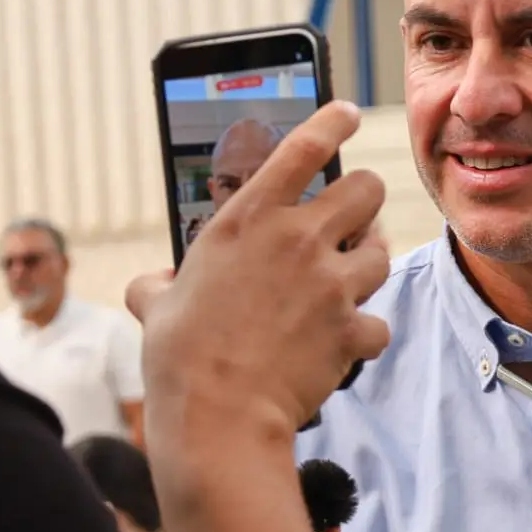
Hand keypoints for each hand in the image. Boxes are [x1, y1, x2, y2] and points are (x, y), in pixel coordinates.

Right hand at [129, 102, 392, 465]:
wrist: (216, 417)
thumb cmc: (178, 358)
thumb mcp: (154, 306)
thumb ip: (158, 283)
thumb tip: (150, 285)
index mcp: (247, 219)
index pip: (303, 146)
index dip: (332, 121)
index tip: (348, 114)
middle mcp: (297, 239)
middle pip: (367, 188)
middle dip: (364, 202)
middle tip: (350, 221)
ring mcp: (330, 283)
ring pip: (382, 251)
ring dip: (367, 266)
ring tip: (345, 283)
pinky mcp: (350, 328)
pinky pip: (379, 322)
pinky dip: (364, 335)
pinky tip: (343, 344)